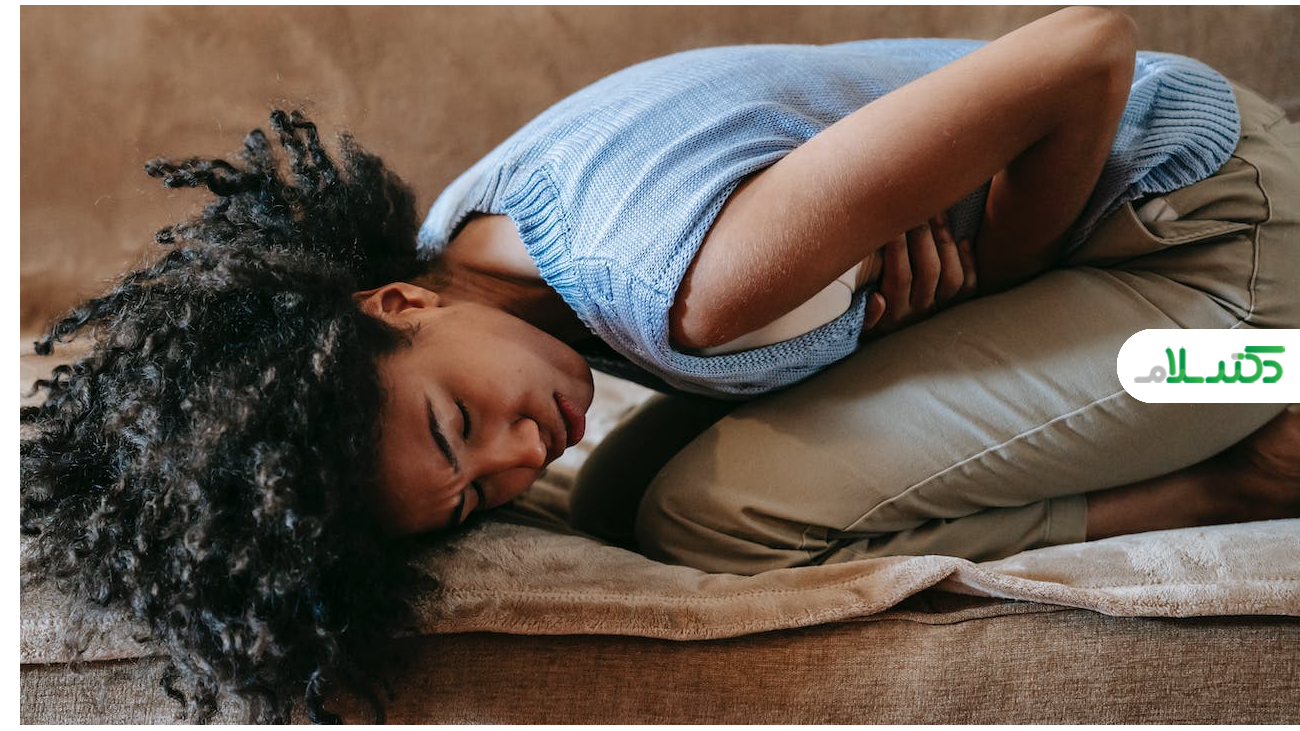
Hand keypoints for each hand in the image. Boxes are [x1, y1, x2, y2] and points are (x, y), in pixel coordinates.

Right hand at [862, 213, 976, 336]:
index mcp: (892, 317)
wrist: (891, 347)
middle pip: (928, 270)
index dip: (897, 246)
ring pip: (951, 275)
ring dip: (944, 241)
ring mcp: (940, 310)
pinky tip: (961, 239)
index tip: (891, 220)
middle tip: (916, 205)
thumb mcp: (859, 326)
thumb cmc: (866, 322)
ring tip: (937, 212)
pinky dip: (968, 261)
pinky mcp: (955, 309)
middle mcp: (919, 314)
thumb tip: (877, 300)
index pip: (899, 276)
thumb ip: (866, 316)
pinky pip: (968, 285)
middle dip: (922, 235)